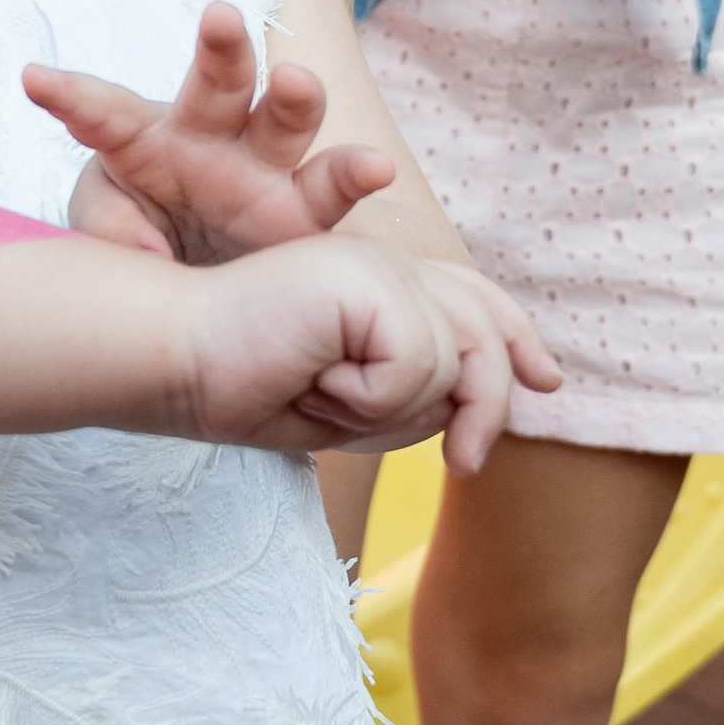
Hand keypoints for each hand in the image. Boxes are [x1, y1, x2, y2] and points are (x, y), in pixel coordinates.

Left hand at [27, 0, 395, 264]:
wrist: (204, 303)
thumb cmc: (145, 241)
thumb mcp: (106, 234)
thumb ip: (111, 232)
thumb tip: (148, 256)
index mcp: (145, 138)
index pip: (105, 112)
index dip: (72, 96)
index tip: (34, 80)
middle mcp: (212, 140)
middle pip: (219, 82)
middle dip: (222, 47)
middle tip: (220, 16)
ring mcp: (264, 170)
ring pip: (285, 119)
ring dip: (293, 97)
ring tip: (293, 81)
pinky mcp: (305, 214)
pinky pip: (334, 186)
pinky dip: (357, 173)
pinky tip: (375, 169)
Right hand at [176, 236, 559, 472]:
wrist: (175, 361)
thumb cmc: (244, 385)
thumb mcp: (348, 403)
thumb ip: (412, 393)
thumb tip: (474, 406)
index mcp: (378, 281)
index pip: (471, 296)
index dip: (515, 335)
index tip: (548, 381)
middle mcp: (386, 262)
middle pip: (482, 327)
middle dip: (489, 400)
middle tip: (466, 463)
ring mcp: (377, 264)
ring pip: (453, 362)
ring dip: (391, 411)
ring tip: (323, 398)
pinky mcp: (366, 278)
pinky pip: (417, 366)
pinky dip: (370, 398)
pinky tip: (316, 381)